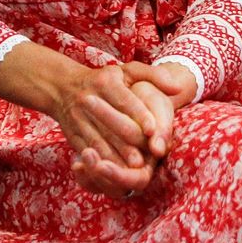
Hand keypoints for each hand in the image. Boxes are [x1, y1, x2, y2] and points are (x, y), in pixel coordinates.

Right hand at [72, 61, 193, 196]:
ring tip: (134, 168)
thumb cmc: (105, 79)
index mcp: (106, 82)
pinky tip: (115, 172)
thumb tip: (178, 87)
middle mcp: (89, 100)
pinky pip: (88, 151)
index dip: (140, 115)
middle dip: (129, 142)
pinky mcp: (73, 135)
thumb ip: (154, 75)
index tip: (153, 129)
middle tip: (145, 157)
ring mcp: (79, 119)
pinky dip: (102, 163)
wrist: (63, 87)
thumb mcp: (128, 70)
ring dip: (116, 157)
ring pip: (99, 142)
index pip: (125, 101)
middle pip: (112, 125)